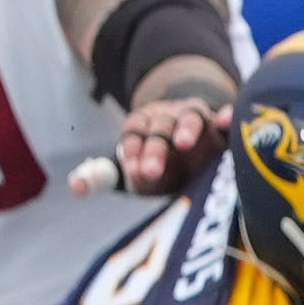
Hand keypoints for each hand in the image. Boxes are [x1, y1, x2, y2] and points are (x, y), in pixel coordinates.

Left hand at [72, 96, 236, 197]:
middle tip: (149, 172)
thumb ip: (103, 177)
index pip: (133, 132)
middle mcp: (168, 118)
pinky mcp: (221, 126)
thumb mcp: (130, 170)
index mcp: (142, 126)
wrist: (191, 143)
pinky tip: (227, 121)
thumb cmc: (155, 162)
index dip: (131, 150)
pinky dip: (227, 117)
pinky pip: (225, 118)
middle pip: (159, 128)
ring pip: (190, 118)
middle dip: (154, 150)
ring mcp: (196, 118)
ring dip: (186, 129)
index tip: (131, 170)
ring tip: (183, 144)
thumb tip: (76, 188)